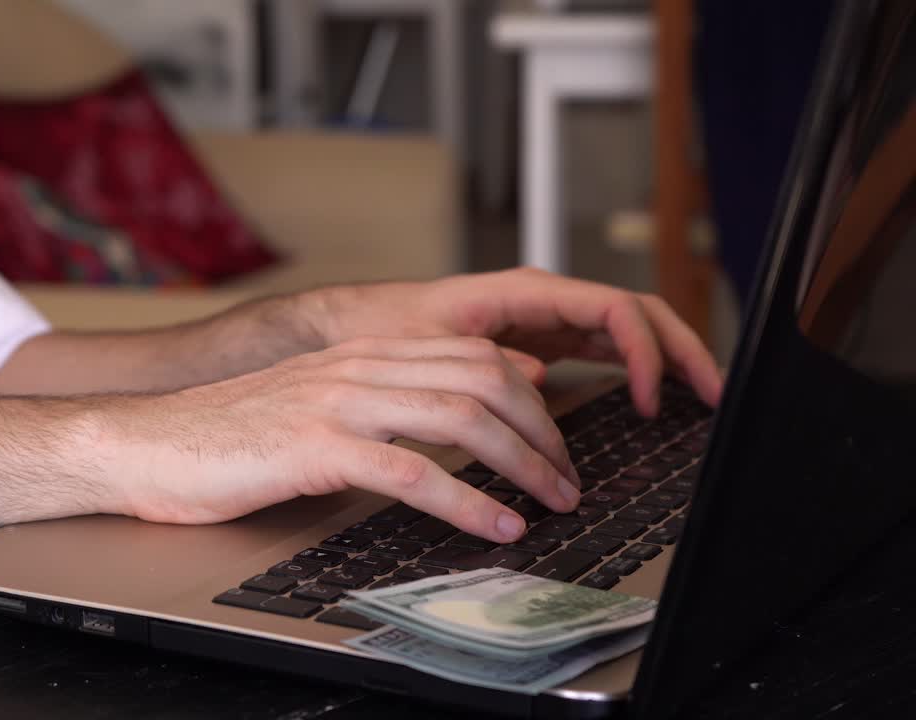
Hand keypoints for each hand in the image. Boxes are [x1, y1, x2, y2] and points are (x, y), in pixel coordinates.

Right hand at [88, 335, 581, 543]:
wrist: (145, 443)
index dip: (530, 398)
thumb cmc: (226, 436)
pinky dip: (467, 501)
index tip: (554, 441)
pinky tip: (495, 525)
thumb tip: (437, 429)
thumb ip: (374, 404)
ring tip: (551, 502)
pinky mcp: (315, 447)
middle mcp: (357, 365)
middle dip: (542, 431)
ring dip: (522, 463)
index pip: (474, 356)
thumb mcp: (313, 406)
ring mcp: (336, 401)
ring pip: (461, 417)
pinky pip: (412, 471)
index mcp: (361, 352)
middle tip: (567, 478)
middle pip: (484, 379)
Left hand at [309, 268, 723, 415]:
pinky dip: (635, 367)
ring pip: (628, 328)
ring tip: (703, 398)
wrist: (356, 326)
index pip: (614, 307)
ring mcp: (547, 317)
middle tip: (715, 395)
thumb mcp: (431, 348)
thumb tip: (541, 382)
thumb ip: (484, 364)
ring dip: (668, 357)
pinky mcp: (540, 339)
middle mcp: (545, 298)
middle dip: (682, 349)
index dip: (647, 351)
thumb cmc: (386, 328)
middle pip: (637, 313)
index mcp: (526, 290)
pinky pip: (603, 347)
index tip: (653, 399)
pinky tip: (653, 398)